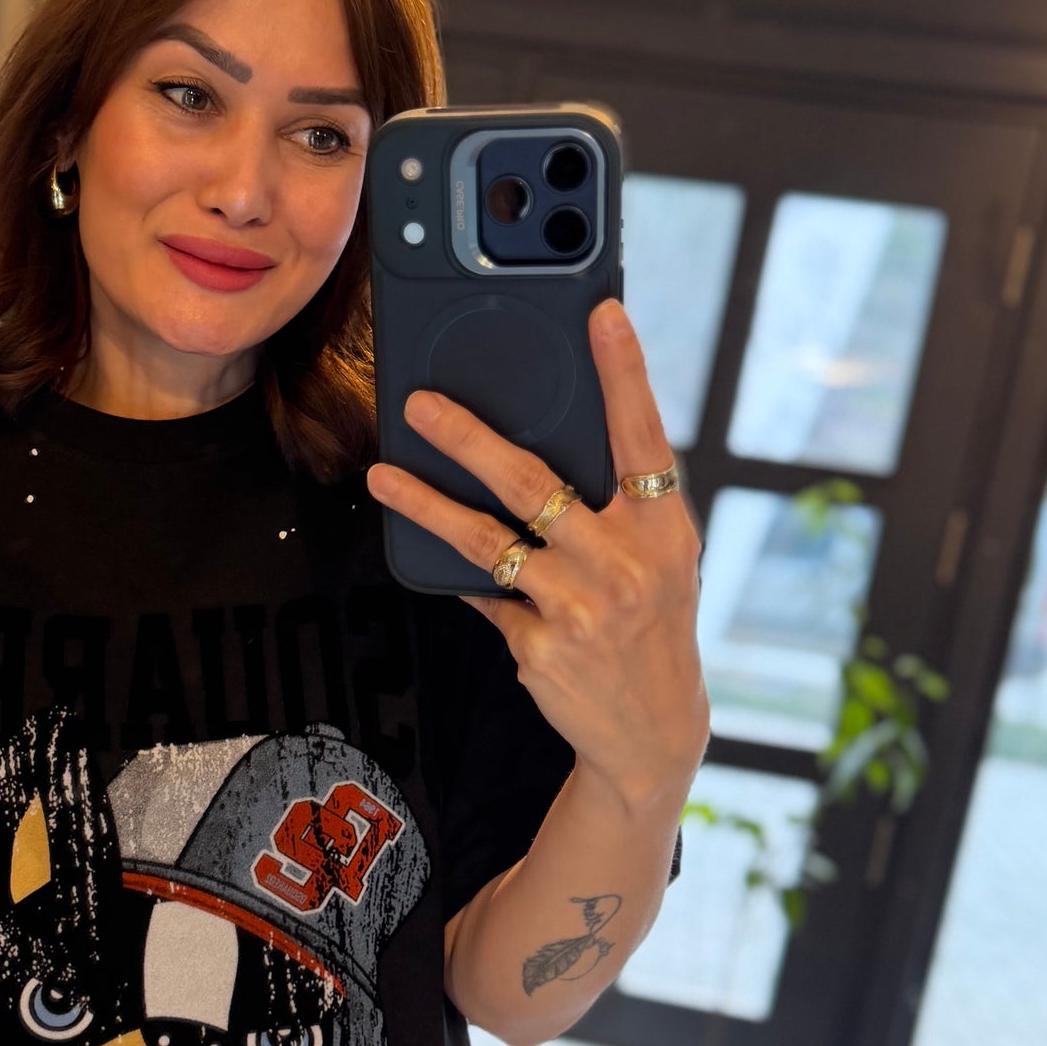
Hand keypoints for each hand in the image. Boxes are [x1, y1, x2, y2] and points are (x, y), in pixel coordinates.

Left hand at [367, 300, 707, 812]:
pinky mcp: (539, 647)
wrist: (650, 730)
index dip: (626, 374)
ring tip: (383, 477)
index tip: (603, 315)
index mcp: (663, 530)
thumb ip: (618, 506)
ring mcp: (579, 608)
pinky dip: (461, 573)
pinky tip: (432, 553)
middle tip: (420, 405)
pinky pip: (483, 594)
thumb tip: (538, 440)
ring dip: (426, 504)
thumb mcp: (659, 561)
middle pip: (534, 483)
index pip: (643, 438)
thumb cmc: (649, 622)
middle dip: (469, 438)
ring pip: (485, 540)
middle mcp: (625, 564)